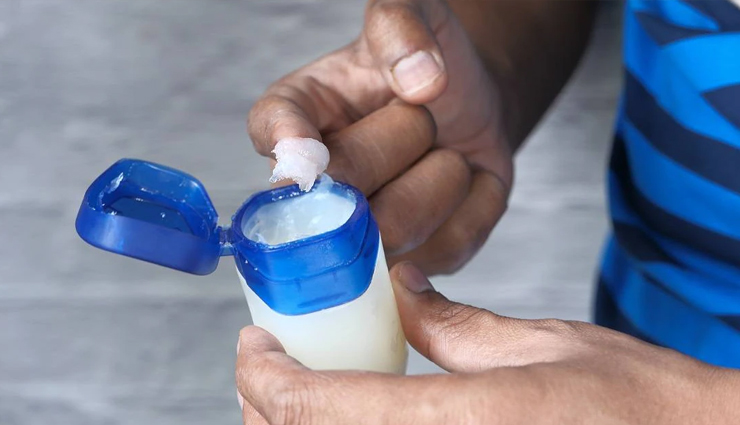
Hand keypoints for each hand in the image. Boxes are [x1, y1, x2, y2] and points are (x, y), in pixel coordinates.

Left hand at [235, 262, 738, 423]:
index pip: (316, 411)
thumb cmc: (641, 404)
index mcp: (455, 424)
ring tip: (298, 387)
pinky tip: (354, 411)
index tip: (253, 345)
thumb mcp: (539, 347)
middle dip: (268, 408)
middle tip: (265, 362)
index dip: (267, 378)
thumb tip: (400, 295)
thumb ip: (452, 326)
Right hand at [247, 0, 511, 274]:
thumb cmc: (425, 63)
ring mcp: (361, 233)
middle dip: (401, 139)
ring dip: (443, 174)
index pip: (270, 125)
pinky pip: (447, 247)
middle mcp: (318, 183)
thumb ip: (403, 25)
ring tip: (438, 148)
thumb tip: (421, 80)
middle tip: (418, 115)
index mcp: (299, 112)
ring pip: (399, 225)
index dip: (286, 140)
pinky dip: (473, 208)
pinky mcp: (411, 262)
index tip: (305, 150)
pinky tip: (461, 184)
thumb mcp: (415, 14)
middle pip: (344, 186)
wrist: (470, 108)